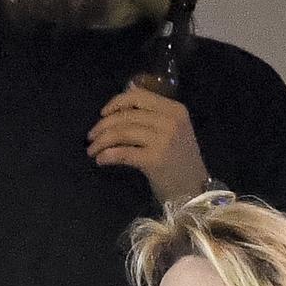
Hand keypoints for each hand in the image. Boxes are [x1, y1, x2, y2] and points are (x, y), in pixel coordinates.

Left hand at [87, 84, 207, 201]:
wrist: (194, 190)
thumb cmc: (179, 161)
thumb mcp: (171, 130)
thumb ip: (151, 114)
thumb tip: (124, 95)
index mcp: (175, 109)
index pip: (139, 97)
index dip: (116, 103)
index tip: (103, 114)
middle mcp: (171, 121)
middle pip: (127, 116)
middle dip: (103, 126)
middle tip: (90, 137)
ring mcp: (164, 140)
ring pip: (122, 132)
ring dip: (101, 141)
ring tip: (92, 150)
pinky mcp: (155, 160)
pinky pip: (123, 153)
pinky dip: (107, 155)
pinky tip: (100, 160)